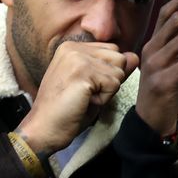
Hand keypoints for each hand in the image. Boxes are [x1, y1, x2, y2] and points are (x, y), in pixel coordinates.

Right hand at [16, 42, 138, 154]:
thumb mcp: (93, 85)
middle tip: (86, 95)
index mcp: (73, 47)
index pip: (113, 50)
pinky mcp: (82, 72)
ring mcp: (77, 58)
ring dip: (107, 91)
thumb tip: (135, 56)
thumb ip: (113, 69)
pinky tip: (84, 103)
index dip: (107, 74)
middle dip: (109, 81)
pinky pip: (114, 84)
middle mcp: (74, 47)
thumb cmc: (67, 110)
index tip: (85, 87)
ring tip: (85, 98)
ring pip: (119, 72)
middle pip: (119, 58)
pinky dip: (104, 99)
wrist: (42, 130)